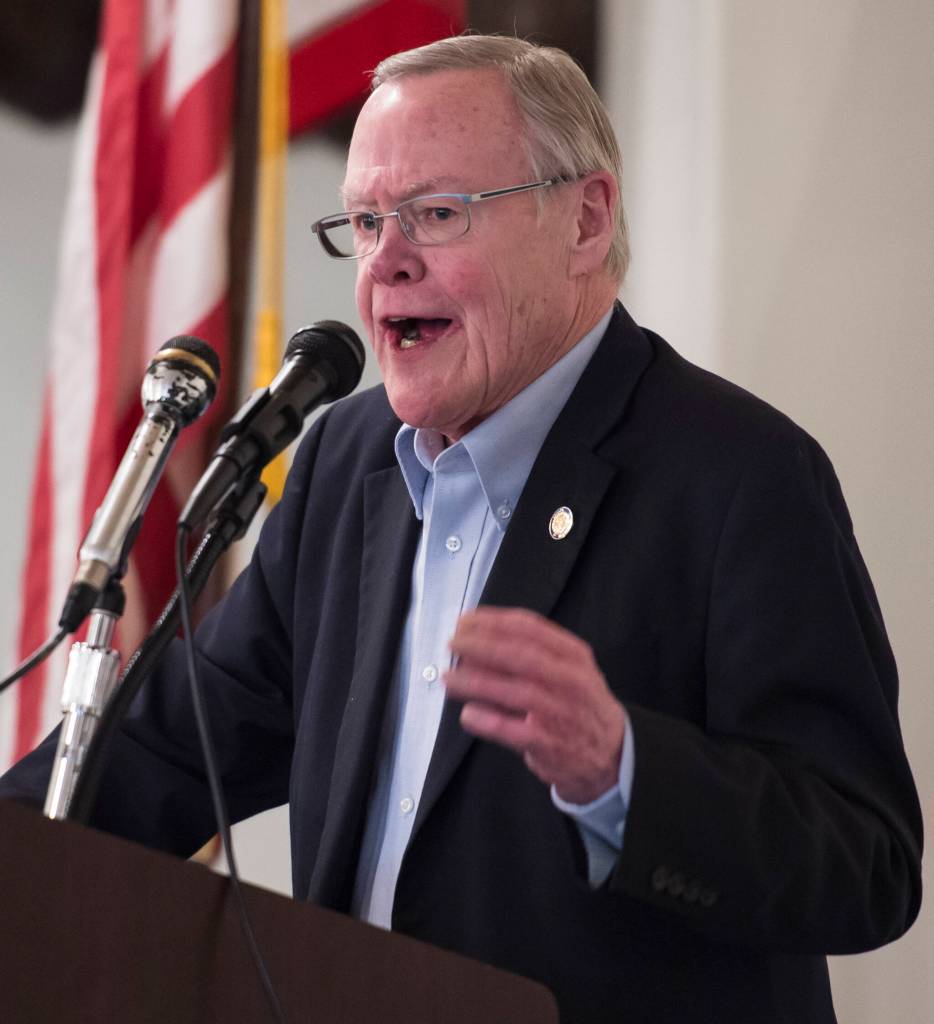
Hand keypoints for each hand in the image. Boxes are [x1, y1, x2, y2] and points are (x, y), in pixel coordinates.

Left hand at [444, 607, 625, 803]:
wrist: (611, 752)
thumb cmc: (578, 703)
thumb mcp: (569, 668)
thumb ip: (532, 653)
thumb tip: (478, 641)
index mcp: (573, 655)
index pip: (530, 628)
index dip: (493, 621)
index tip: (466, 620)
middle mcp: (569, 680)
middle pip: (519, 655)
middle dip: (480, 646)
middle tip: (453, 643)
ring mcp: (559, 712)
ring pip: (512, 691)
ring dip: (475, 681)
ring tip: (449, 677)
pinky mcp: (547, 743)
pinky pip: (509, 729)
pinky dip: (485, 720)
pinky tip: (468, 713)